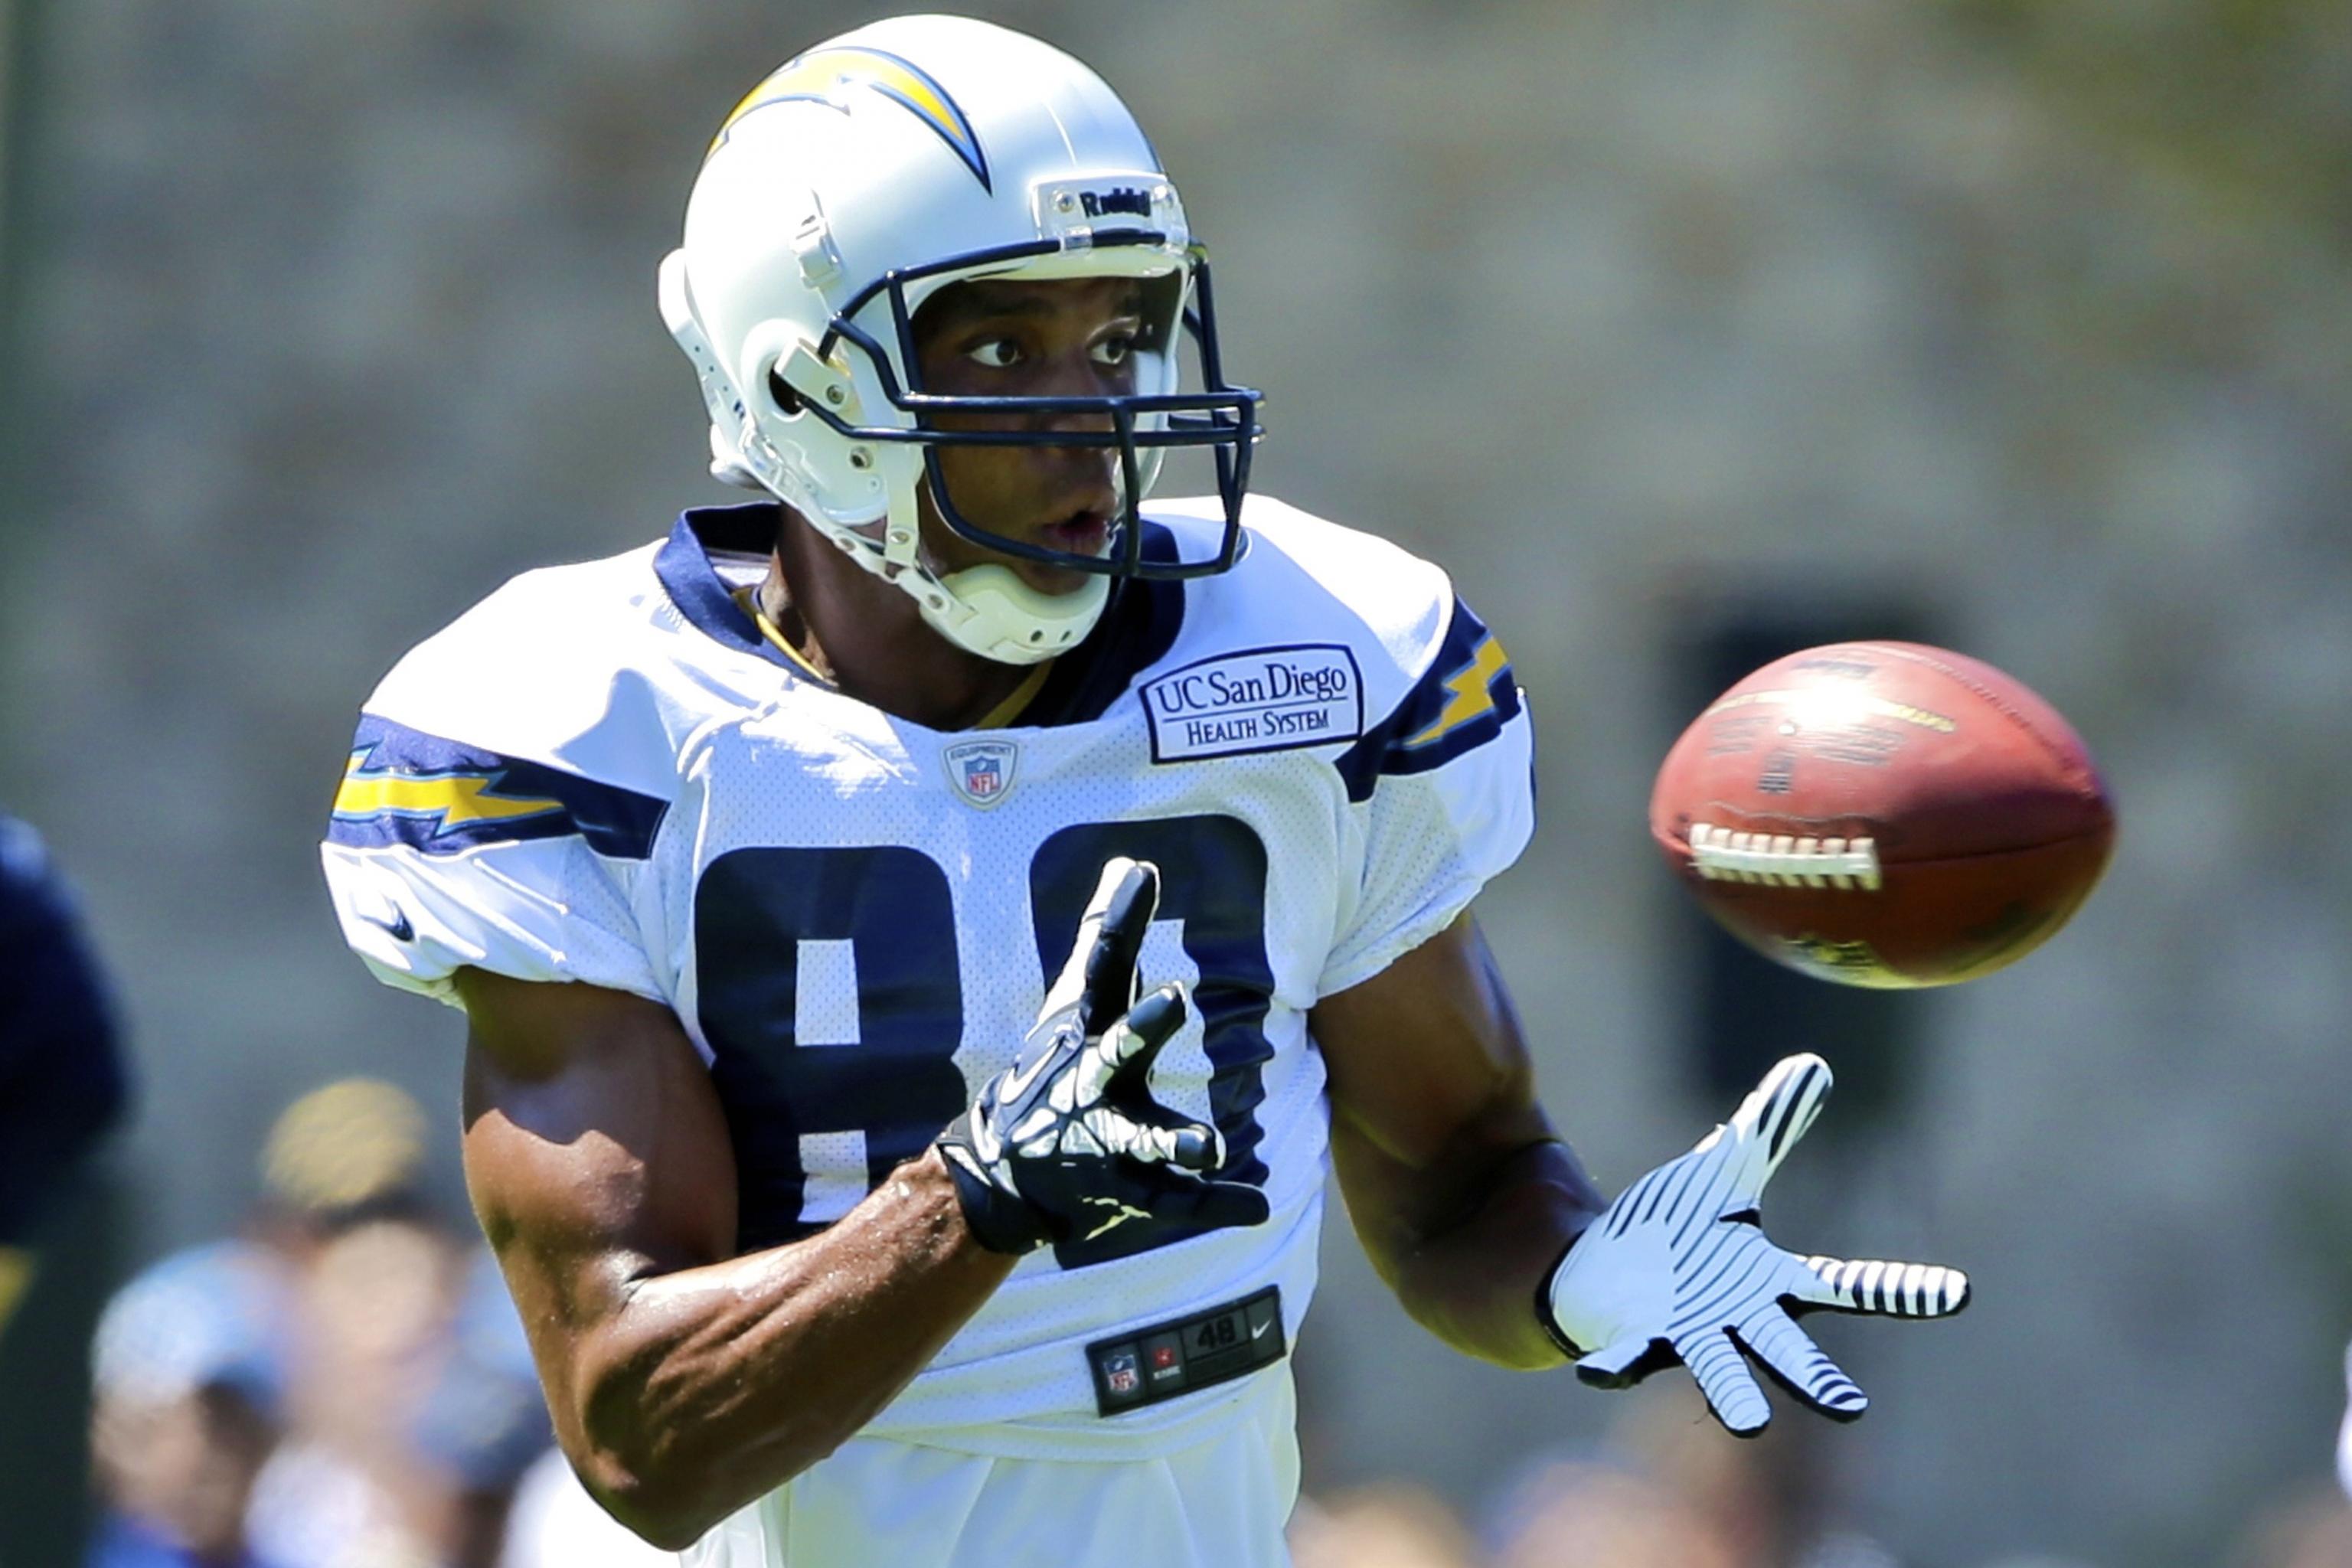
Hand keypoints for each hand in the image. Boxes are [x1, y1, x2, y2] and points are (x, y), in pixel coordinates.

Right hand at [936, 858, 1270, 1255]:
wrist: (1003, 1170)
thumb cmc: (1054, 1067)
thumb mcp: (1076, 1001)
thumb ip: (1105, 935)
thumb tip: (1128, 862)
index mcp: (1084, 1031)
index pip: (1103, 965)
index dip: (1121, 919)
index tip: (1144, 873)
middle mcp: (1091, 1080)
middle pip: (1117, 1047)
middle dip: (1142, 1025)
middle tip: (1175, 997)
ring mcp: (1105, 1137)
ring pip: (1143, 1139)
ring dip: (1176, 1142)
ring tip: (1210, 1147)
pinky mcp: (1125, 1188)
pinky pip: (1175, 1198)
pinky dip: (1215, 1203)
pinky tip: (1256, 1204)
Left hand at [1541, 1053, 1967, 1434]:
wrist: (1598, 1265)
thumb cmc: (1674, 1229)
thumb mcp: (1723, 1169)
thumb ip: (1770, 1125)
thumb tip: (1815, 1064)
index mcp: (1767, 1280)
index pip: (1844, 1285)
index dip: (1897, 1289)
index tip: (1957, 1291)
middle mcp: (1735, 1318)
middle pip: (1785, 1349)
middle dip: (1815, 1378)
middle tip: (1850, 1409)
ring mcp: (1682, 1335)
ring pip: (1715, 1369)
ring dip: (1732, 1395)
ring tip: (1751, 1425)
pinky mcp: (1629, 1340)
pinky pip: (1623, 1359)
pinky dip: (1613, 1367)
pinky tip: (1596, 1373)